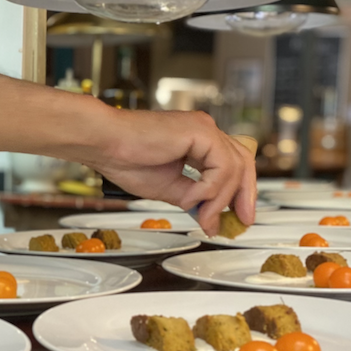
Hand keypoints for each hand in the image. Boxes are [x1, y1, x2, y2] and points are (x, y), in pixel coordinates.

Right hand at [89, 109, 256, 235]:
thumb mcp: (168, 188)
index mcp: (197, 140)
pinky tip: (190, 198)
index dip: (238, 192)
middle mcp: (204, 131)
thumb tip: (210, 217)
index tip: (237, 216)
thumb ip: (193, 199)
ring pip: (234, 168)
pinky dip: (209, 188)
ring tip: (203, 217)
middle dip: (245, 195)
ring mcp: (203, 128)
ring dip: (219, 200)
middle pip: (243, 162)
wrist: (105, 143)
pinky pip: (221, 166)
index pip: (231, 164)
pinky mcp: (200, 131)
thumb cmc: (125, 158)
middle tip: (243, 221)